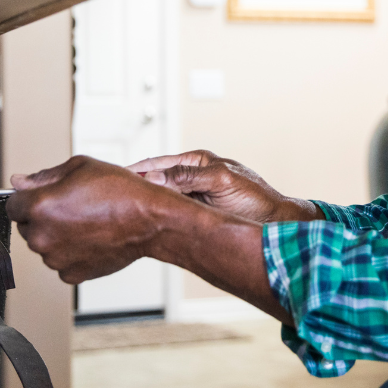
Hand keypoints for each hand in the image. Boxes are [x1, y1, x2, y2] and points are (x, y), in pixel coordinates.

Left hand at [6, 155, 175, 283]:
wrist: (148, 220)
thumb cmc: (119, 191)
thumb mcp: (79, 167)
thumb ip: (43, 176)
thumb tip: (18, 182)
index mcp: (38, 207)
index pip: (11, 205)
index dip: (28, 198)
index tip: (43, 197)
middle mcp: (41, 236)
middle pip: (26, 226)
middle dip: (42, 217)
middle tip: (72, 206)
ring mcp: (55, 259)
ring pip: (44, 245)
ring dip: (56, 235)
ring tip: (85, 221)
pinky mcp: (71, 274)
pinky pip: (60, 262)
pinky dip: (70, 252)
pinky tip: (90, 237)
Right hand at [127, 150, 320, 222]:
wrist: (274, 224)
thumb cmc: (256, 199)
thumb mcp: (221, 181)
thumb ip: (188, 176)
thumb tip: (156, 176)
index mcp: (196, 161)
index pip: (158, 163)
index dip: (136, 170)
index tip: (116, 178)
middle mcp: (191, 177)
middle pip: (154, 180)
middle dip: (135, 188)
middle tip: (112, 197)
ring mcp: (191, 197)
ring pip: (160, 199)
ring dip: (144, 205)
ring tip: (122, 211)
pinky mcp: (194, 215)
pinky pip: (169, 214)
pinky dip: (157, 218)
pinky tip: (144, 225)